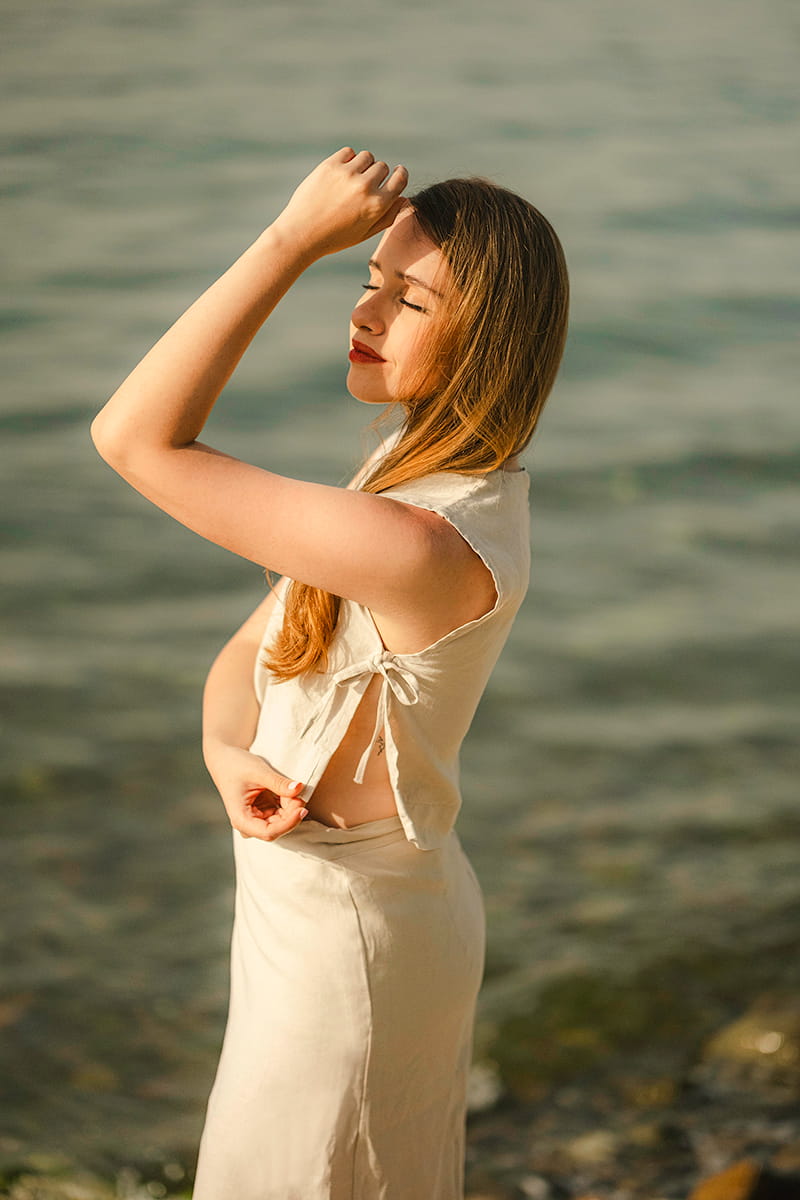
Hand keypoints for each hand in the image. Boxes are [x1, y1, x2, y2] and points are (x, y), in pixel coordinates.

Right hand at [203, 740, 308, 841]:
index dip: (288, 824)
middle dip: (292, 813)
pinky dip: (288, 804)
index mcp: (241, 819)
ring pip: (281, 822)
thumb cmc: (236, 765)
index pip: (269, 833)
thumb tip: (299, 789)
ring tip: (293, 789)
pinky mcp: (263, 813)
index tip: (302, 808)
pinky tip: (290, 792)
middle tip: (300, 793)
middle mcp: (248, 824)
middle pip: (277, 828)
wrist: (225, 760)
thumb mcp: (259, 772)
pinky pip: (281, 814)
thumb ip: (278, 783)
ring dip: (291, 808)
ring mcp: (256, 819)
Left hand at [271, 146, 408, 259]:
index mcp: (378, 205)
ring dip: (362, 165)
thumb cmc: (335, 237)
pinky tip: (339, 175)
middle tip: (363, 186)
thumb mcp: (365, 233)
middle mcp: (365, 187)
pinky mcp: (330, 166)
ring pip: (367, 157)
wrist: (301, 234)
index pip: (400, 179)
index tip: (397, 172)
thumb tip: (402, 198)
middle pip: (382, 167)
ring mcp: (347, 174)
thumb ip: (387, 216)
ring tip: (350, 180)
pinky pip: (348, 152)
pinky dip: (347, 160)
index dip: (400, 174)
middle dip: (376, 174)